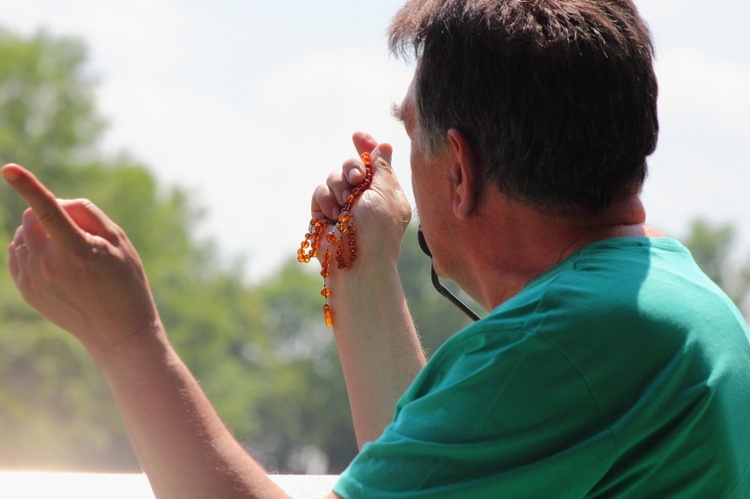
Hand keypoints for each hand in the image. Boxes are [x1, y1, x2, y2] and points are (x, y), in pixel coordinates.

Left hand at [2, 163, 160, 355]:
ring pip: (22, 236)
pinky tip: (56, 264)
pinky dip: (31, 250)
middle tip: (77, 232)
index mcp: (76, 251)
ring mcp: (34, 280)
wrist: (118, 332)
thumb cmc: (126, 281)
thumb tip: (57, 203)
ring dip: (39, 233)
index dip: (28, 186)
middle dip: (47, 214)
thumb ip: (89, 214)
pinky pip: (18, 254)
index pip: (47, 211)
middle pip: (30, 218)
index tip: (8, 168)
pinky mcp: (27, 291)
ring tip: (69, 254)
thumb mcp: (120, 242)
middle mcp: (49, 266)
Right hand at [311, 132, 411, 267]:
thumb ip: (382, 167)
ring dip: (338, 188)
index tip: (357, 135)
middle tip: (355, 179)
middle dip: (350, 168)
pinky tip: (332, 216)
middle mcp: (363, 198)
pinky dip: (325, 201)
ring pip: (332, 177)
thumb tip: (383, 145)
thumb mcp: (386, 192)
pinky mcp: (323, 214)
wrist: (355, 260)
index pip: (375, 163)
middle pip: (350, 165)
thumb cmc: (378, 229)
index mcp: (385, 193)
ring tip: (344, 208)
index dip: (366, 147)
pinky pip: (319, 192)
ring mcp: (342, 206)